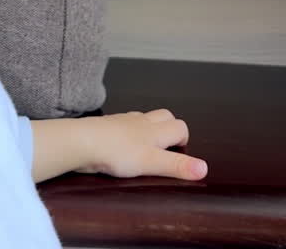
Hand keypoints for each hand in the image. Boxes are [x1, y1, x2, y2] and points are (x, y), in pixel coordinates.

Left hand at [75, 109, 207, 180]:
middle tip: (164, 149)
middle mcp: (141, 121)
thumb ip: (177, 166)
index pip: (179, 126)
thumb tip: (204, 168)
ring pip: (143, 119)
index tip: (178, 154)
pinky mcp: (107, 126)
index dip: (182, 139)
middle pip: (164, 116)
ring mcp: (123, 121)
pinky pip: (123, 125)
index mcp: (156, 129)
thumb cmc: (117, 152)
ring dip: (148, 129)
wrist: (81, 141)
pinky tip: (121, 146)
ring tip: (144, 148)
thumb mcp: (151, 163)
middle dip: (169, 129)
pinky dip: (128, 133)